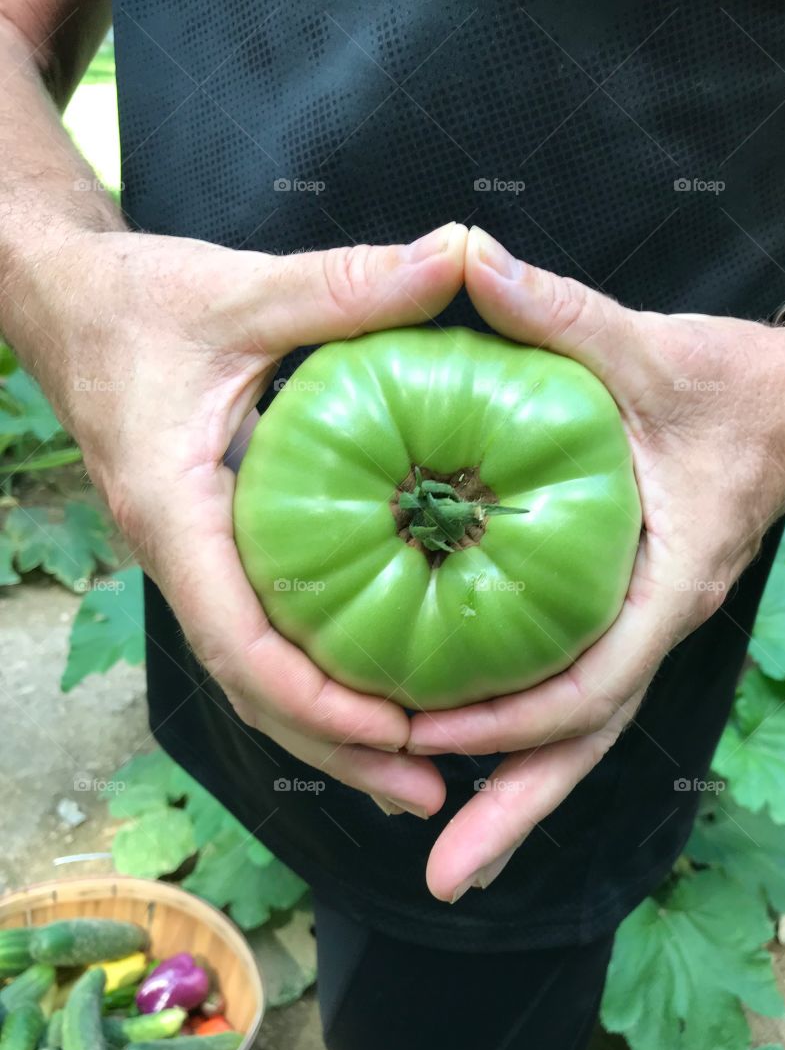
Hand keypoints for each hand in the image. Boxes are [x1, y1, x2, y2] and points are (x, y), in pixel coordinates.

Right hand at [24, 223, 468, 816]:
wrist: (62, 306)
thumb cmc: (139, 302)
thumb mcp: (239, 289)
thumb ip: (343, 283)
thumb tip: (458, 255)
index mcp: (175, 512)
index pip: (239, 641)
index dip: (316, 700)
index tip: (398, 733)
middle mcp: (178, 556)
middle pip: (253, 690)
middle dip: (337, 749)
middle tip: (429, 793)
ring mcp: (191, 562)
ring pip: (255, 678)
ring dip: (329, 732)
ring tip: (415, 776)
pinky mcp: (209, 551)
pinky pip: (261, 637)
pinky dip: (316, 681)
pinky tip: (378, 693)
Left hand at [410, 226, 784, 899]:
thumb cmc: (727, 384)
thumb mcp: (645, 344)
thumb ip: (558, 311)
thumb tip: (464, 256)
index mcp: (664, 582)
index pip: (592, 682)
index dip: (512, 719)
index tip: (424, 736)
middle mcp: (652, 624)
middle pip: (581, 742)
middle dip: (514, 813)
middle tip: (440, 881)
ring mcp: (639, 628)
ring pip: (577, 733)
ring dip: (515, 795)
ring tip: (444, 858)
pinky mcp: (622, 615)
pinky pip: (571, 690)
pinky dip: (522, 731)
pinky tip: (463, 749)